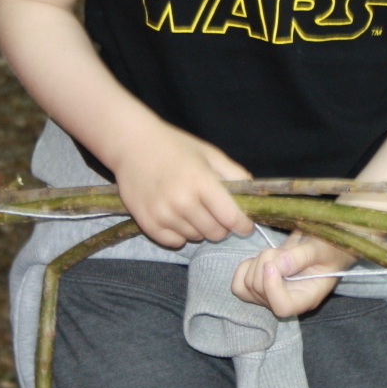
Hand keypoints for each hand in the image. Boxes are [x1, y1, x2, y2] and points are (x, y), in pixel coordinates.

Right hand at [112, 122, 253, 247]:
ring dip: (200, 227)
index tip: (246, 225)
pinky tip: (178, 216)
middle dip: (222, 226)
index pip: (231, 217)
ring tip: (193, 207)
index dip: (243, 225)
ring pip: (196, 237)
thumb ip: (235, 174)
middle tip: (216, 212)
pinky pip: (174, 242)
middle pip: (215, 232)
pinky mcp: (147, 224)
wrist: (133, 145)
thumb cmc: (175, 146)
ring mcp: (162, 214)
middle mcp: (182, 201)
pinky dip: (181, 234)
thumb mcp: (210, 154)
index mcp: (201, 181)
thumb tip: (253, 194)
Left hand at [231, 232, 354, 315]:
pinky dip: (244, 268)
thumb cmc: (329, 247)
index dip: (271, 287)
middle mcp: (287, 301)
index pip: (282, 307)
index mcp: (307, 297)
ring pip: (247, 286)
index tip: (272, 264)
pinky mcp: (260, 287)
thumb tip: (278, 265)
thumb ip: (302, 256)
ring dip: (257, 262)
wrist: (324, 245)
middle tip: (281, 251)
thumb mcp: (321, 248)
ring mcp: (271, 296)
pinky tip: (260, 259)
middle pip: (260, 291)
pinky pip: (239, 285)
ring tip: (276, 253)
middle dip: (265, 264)